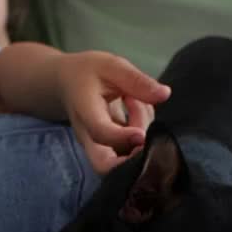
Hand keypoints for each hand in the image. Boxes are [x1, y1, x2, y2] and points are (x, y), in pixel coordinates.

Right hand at [58, 52, 169, 173]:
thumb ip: (136, 81)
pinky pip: (130, 149)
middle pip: (105, 166)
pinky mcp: (110, 146)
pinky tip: (137, 108)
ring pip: (123, 156)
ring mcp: (99, 145)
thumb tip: (164, 94)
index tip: (143, 134)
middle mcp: (89, 135)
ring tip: (136, 100)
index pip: (101, 133)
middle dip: (133, 159)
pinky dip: (142, 132)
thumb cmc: (88, 72)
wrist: (67, 82)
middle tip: (148, 133)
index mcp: (86, 112)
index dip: (124, 137)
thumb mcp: (111, 66)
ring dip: (142, 133)